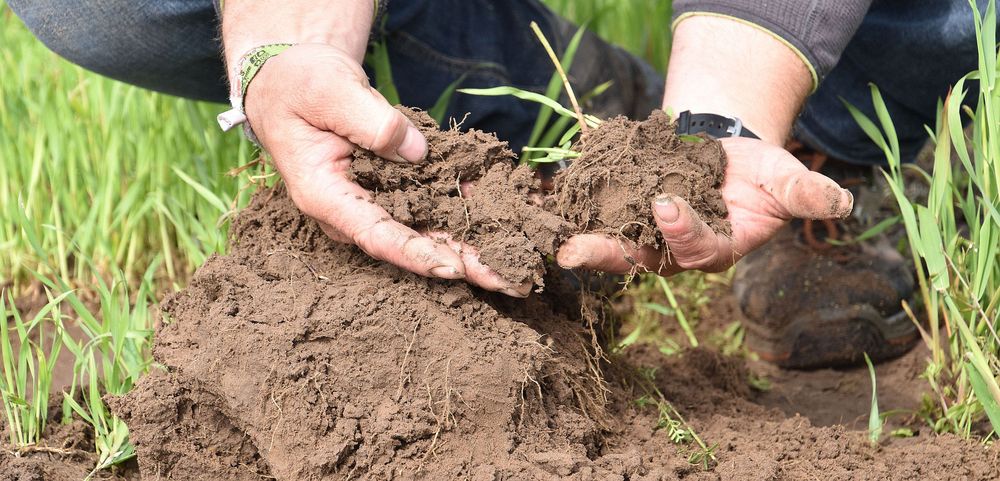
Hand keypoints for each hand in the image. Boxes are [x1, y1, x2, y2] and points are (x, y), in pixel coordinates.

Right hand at [246, 44, 528, 295]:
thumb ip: (369, 119)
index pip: (374, 235)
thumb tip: (417, 151)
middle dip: (462, 264)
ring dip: (474, 248)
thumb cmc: (299, 84)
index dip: (415, 254)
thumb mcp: (327, 90)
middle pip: (412, 244)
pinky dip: (470, 213)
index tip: (453, 269)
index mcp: (326, 195)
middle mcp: (354, 209)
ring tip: (517, 268)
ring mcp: (377, 200)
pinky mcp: (397, 186)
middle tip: (509, 281)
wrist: (293, 81)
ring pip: (430, 231)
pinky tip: (507, 223)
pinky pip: (435, 204)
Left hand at [555, 137, 853, 274]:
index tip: (666, 203)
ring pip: (613, 243)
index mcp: (716, 248)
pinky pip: (600, 215)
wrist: (727, 153)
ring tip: (557, 240)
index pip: (696, 247)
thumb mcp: (785, 178)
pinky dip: (579, 209)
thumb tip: (842, 202)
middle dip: (608, 256)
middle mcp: (675, 250)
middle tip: (576, 252)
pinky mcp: (626, 214)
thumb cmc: (760, 173)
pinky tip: (555, 201)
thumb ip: (804, 193)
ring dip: (584, 242)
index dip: (682, 229)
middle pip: (641, 258)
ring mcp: (647, 235)